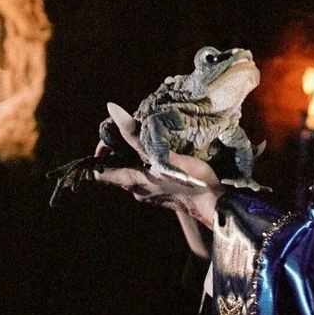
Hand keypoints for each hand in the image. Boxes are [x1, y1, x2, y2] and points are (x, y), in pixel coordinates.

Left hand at [94, 103, 221, 228]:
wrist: (215, 204)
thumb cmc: (189, 180)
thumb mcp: (161, 154)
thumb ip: (135, 135)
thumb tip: (112, 110)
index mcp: (132, 182)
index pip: (98, 173)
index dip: (98, 155)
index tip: (110, 140)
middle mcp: (138, 190)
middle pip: (118, 170)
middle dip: (122, 151)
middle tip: (135, 132)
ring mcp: (152, 193)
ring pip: (135, 172)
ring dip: (139, 157)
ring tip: (153, 140)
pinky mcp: (165, 193)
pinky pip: (149, 175)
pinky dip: (151, 163)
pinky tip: (167, 154)